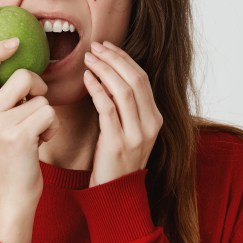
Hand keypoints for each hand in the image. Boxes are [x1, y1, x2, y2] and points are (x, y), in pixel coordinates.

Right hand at [0, 38, 59, 205]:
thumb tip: (26, 68)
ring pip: (41, 98)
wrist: (12, 190)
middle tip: (34, 108)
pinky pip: (49, 114)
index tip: (15, 41)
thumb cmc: (13, 153)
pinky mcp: (18, 136)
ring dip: (47, 115)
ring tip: (35, 133)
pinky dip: (52, 127)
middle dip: (39, 88)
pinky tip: (40, 142)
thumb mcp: (1, 121)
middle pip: (24, 76)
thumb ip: (6, 98)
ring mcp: (0, 124)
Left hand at [82, 40, 162, 187]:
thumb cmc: (116, 161)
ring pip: (123, 91)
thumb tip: (109, 77)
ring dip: (104, 70)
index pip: (143, 78)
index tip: (107, 47)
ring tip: (88, 59)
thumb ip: (125, 108)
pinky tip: (87, 79)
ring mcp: (136, 135)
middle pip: (136, 80)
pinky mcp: (117, 143)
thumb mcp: (128, 131)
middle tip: (95, 47)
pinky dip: (97, 90)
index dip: (124, 59)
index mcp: (155, 118)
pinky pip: (108, 109)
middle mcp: (150, 124)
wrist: (115, 196)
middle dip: (114, 59)